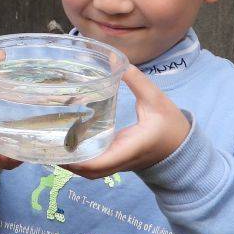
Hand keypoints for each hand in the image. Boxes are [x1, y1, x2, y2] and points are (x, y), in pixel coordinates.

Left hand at [62, 65, 189, 178]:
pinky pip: (98, 167)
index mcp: (130, 147)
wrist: (185, 149)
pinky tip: (72, 145)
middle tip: (47, 146)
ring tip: (54, 145)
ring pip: (92, 173)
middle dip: (68, 164)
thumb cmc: (172, 125)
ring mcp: (121, 164)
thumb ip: (135, 80)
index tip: (60, 150)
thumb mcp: (156, 99)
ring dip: (74, 165)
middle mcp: (122, 160)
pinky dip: (83, 162)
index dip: (78, 161)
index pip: (101, 163)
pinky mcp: (120, 162)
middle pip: (90, 173)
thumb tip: (115, 59)